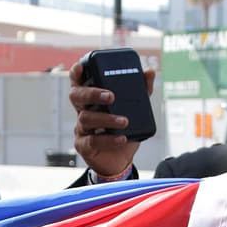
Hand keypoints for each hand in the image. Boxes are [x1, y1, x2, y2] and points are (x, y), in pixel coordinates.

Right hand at [70, 59, 155, 178]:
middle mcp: (83, 111)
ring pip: (86, 118)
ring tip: (124, 121)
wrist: (120, 160)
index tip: (81, 67)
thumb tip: (149, 72)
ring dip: (106, 119)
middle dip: (92, 93)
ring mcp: (81, 129)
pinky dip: (108, 139)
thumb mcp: (134, 110)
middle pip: (77, 96)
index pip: (79, 82)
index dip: (77, 74)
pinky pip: (92, 140)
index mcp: (92, 100)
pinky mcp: (83, 146)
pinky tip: (122, 138)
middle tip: (111, 96)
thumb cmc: (123, 131)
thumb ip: (141, 91)